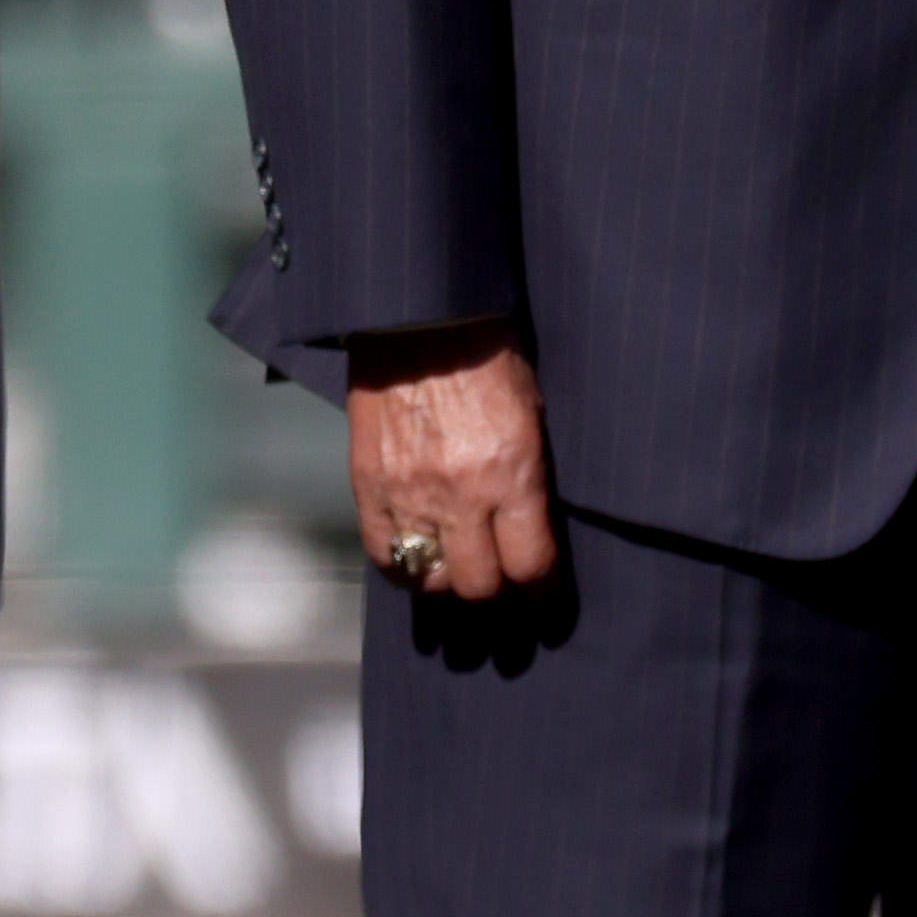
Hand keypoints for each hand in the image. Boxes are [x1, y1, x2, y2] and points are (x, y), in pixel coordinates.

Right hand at [344, 321, 560, 603]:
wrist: (420, 318)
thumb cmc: (490, 355)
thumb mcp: (535, 413)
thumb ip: (534, 477)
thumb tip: (540, 531)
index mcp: (513, 474)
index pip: (530, 566)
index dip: (543, 593)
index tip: (547, 598)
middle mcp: (461, 494)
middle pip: (480, 586)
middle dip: (498, 594)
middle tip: (505, 586)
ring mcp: (410, 493)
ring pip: (431, 579)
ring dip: (450, 583)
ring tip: (461, 572)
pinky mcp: (370, 486)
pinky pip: (384, 556)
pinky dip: (403, 569)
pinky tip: (419, 562)